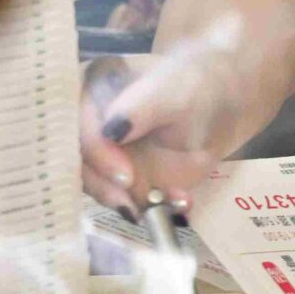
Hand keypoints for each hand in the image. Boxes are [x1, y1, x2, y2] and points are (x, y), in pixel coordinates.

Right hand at [77, 37, 253, 215]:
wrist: (221, 108)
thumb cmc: (195, 86)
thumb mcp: (174, 91)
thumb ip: (143, 107)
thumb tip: (110, 132)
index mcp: (87, 89)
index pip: (73, 126)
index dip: (95, 154)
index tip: (125, 175)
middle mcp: (84, 123)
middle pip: (73, 162)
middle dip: (104, 188)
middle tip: (134, 206)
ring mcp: (98, 154)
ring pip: (93, 186)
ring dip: (128, 202)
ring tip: (169, 202)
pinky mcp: (115, 178)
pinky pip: (121, 199)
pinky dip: (148, 207)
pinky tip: (178, 202)